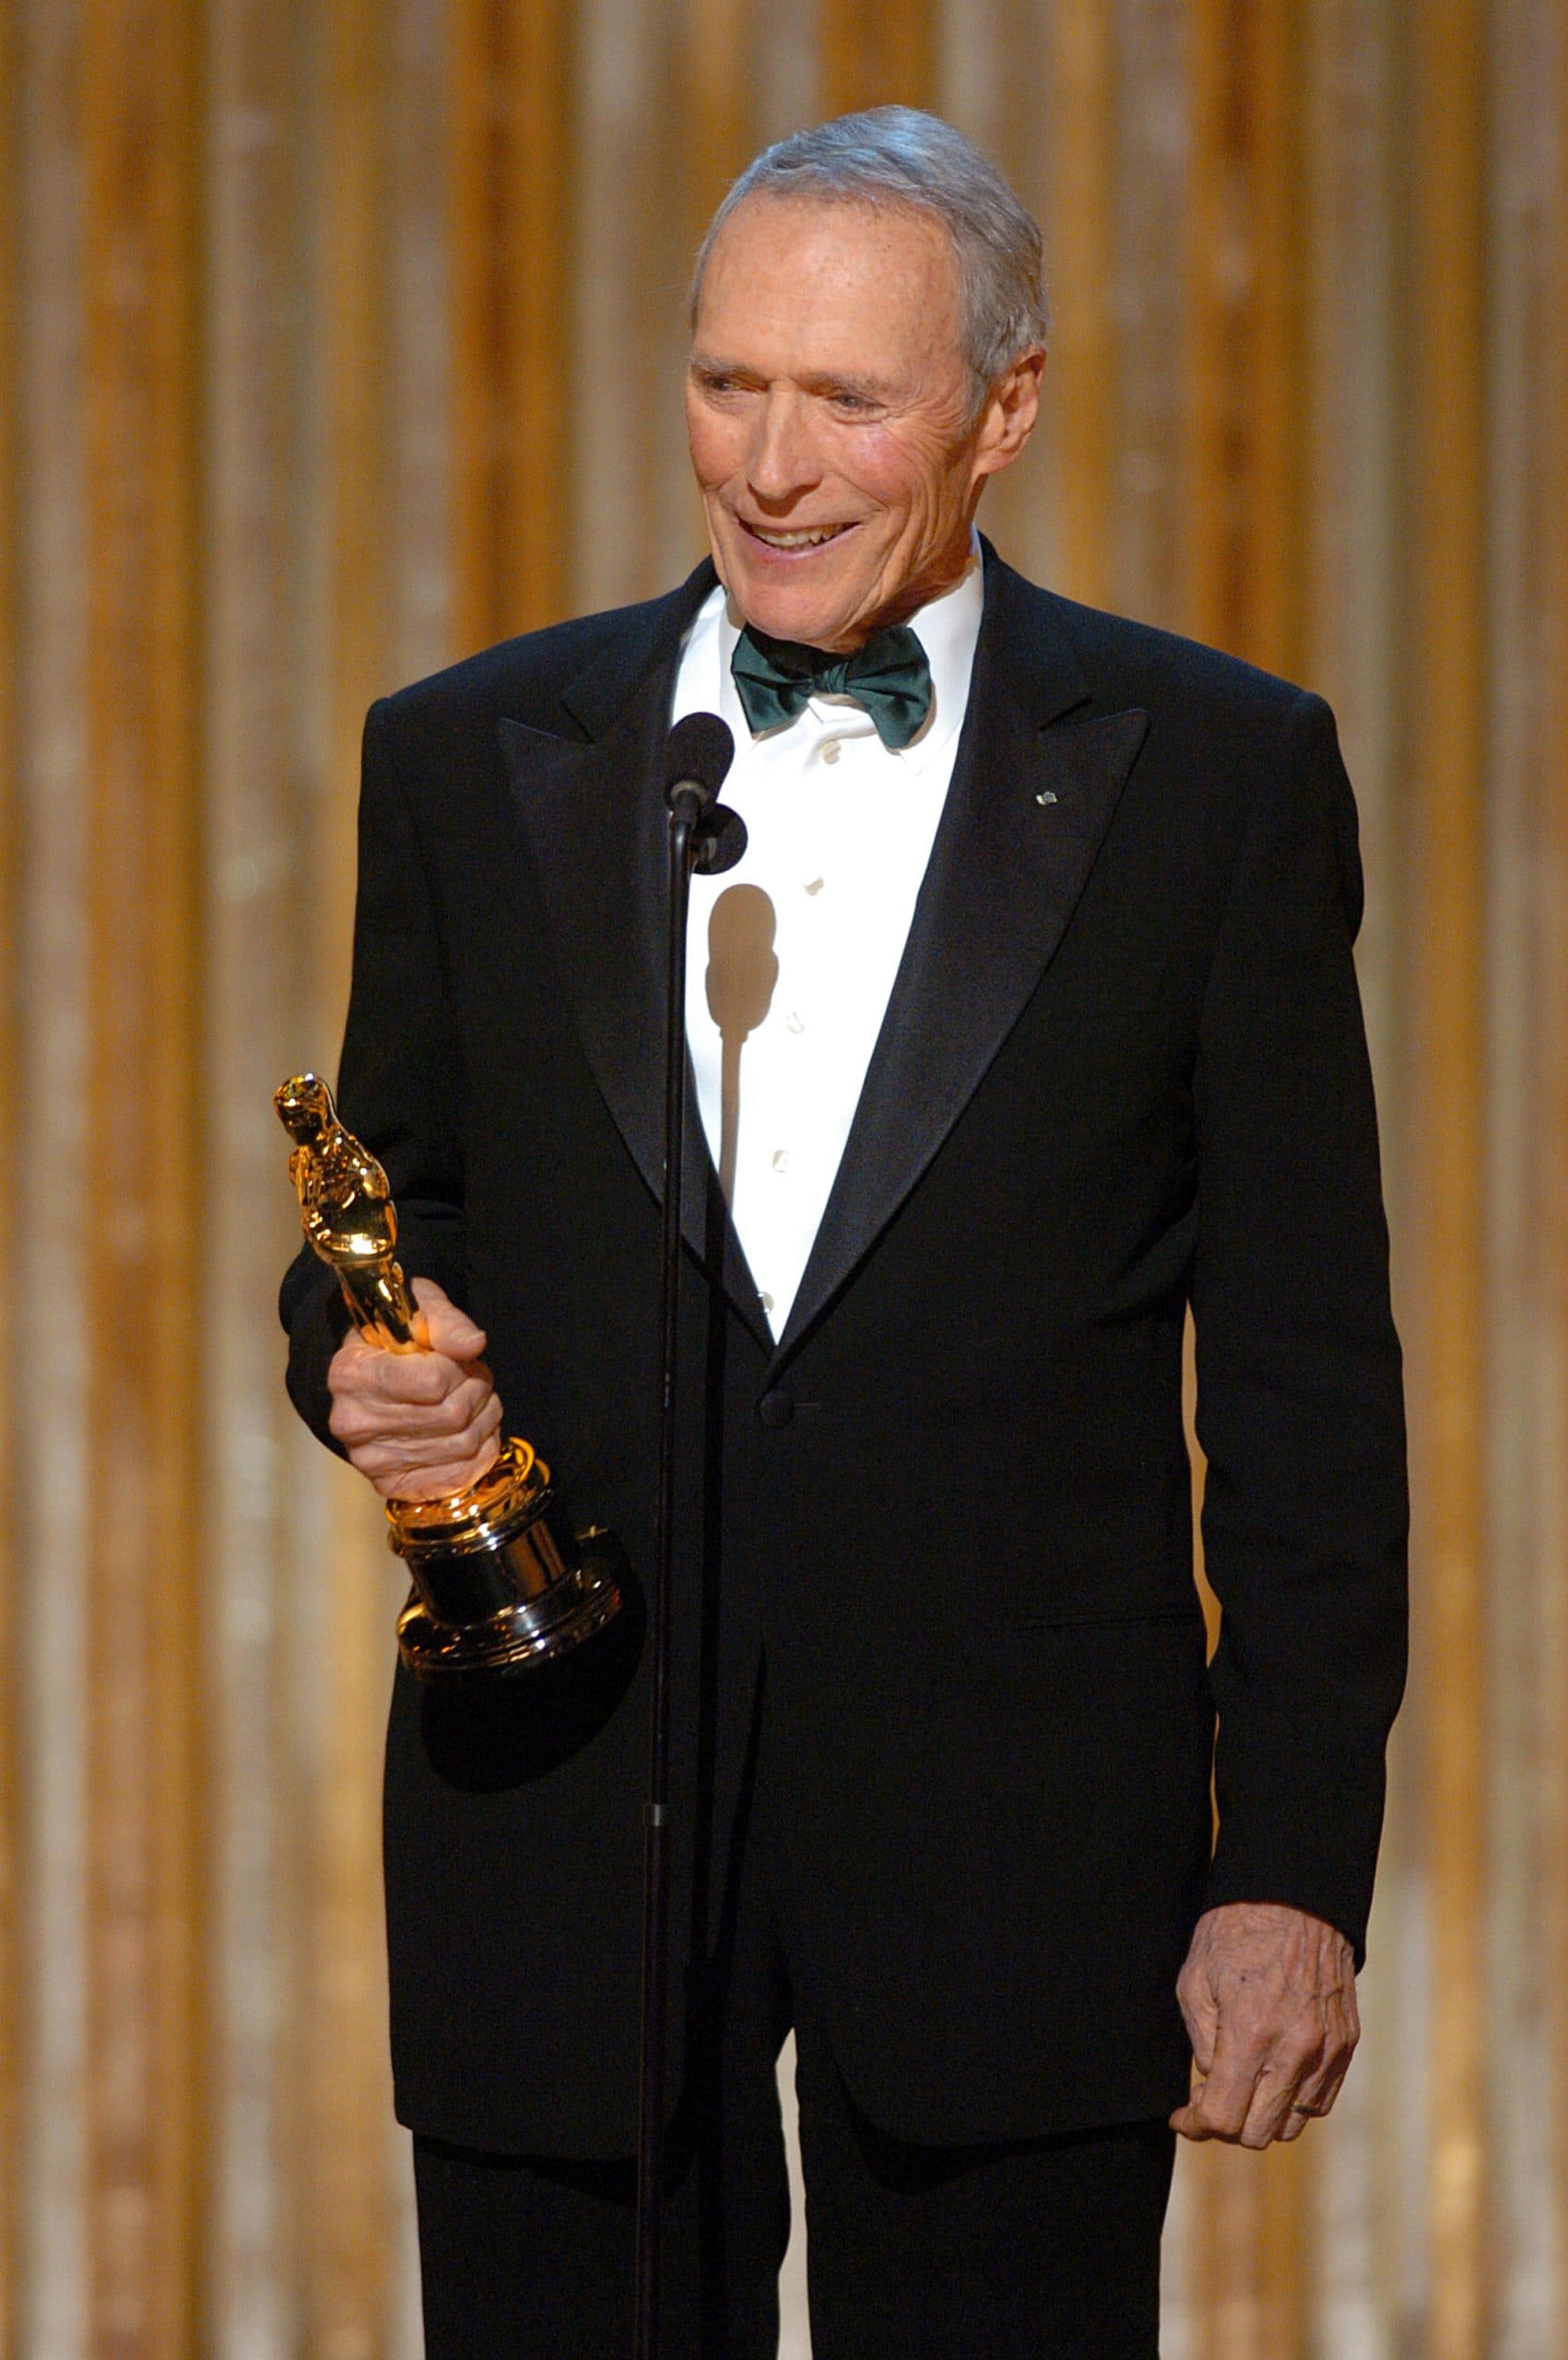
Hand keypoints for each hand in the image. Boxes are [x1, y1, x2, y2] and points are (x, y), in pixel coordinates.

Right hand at [327, 1276, 503, 1499]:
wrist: (370, 1374)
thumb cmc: (396, 1336)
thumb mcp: (418, 1308)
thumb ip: (447, 1322)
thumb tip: (474, 1345)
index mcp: (351, 1374)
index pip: (433, 1381)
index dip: (459, 1366)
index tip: (455, 1356)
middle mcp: (354, 1423)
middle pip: (452, 1415)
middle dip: (477, 1390)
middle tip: (474, 1376)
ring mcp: (371, 1461)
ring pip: (463, 1445)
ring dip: (485, 1418)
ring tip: (475, 1399)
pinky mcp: (392, 1485)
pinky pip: (460, 1477)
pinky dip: (482, 1451)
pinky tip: (473, 1430)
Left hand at [1169, 1902, 1358, 2147]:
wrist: (1296, 1898)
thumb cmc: (1237, 1932)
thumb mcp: (1195, 1980)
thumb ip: (1202, 2042)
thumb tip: (1211, 2084)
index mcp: (1250, 2032)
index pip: (1224, 2116)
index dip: (1196, 2125)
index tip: (1182, 2116)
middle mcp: (1294, 2050)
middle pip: (1259, 2132)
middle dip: (1226, 2124)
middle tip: (1209, 2097)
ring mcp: (1326, 2051)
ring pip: (1292, 2124)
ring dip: (1262, 2115)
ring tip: (1243, 2084)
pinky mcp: (1346, 2045)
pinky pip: (1320, 2100)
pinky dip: (1293, 2100)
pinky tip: (1273, 2074)